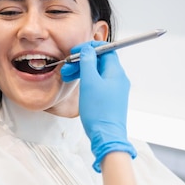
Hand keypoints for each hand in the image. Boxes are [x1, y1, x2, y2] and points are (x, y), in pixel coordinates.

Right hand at [61, 41, 135, 171]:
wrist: (106, 137)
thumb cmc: (99, 111)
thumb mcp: (90, 82)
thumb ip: (88, 62)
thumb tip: (88, 49)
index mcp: (116, 72)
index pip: (106, 49)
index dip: (90, 48)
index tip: (75, 52)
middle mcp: (118, 79)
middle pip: (100, 61)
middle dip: (82, 61)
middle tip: (67, 67)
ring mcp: (115, 90)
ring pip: (97, 73)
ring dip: (82, 72)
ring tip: (66, 77)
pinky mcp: (110, 99)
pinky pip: (98, 84)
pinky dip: (86, 81)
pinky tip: (77, 86)